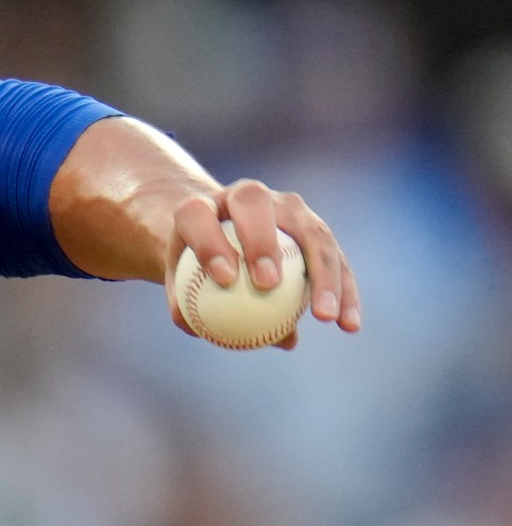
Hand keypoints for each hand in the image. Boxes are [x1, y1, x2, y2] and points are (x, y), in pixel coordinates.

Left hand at [171, 179, 360, 349]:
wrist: (219, 237)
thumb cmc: (191, 269)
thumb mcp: (177, 286)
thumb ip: (181, 305)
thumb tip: (194, 329)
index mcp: (202, 206)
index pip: (199, 215)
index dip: (210, 241)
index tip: (225, 278)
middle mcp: (247, 195)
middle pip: (255, 204)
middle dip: (262, 241)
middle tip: (267, 285)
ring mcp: (287, 207)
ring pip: (311, 232)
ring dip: (322, 273)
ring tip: (325, 316)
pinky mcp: (315, 228)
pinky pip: (336, 258)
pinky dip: (344, 291)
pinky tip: (347, 325)